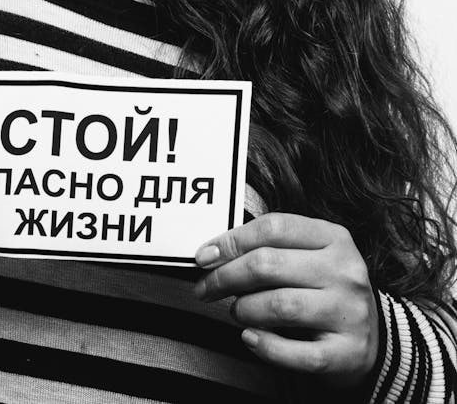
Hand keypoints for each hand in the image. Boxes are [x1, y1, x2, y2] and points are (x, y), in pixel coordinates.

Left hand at [194, 212, 378, 387]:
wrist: (376, 338)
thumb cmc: (326, 289)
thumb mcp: (310, 256)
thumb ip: (271, 248)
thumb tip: (212, 253)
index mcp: (334, 238)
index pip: (273, 227)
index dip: (232, 240)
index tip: (204, 256)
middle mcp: (345, 271)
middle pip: (269, 264)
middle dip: (226, 276)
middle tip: (205, 288)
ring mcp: (349, 313)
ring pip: (279, 305)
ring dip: (244, 309)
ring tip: (236, 311)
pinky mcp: (347, 353)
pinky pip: (296, 352)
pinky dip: (265, 346)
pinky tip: (250, 338)